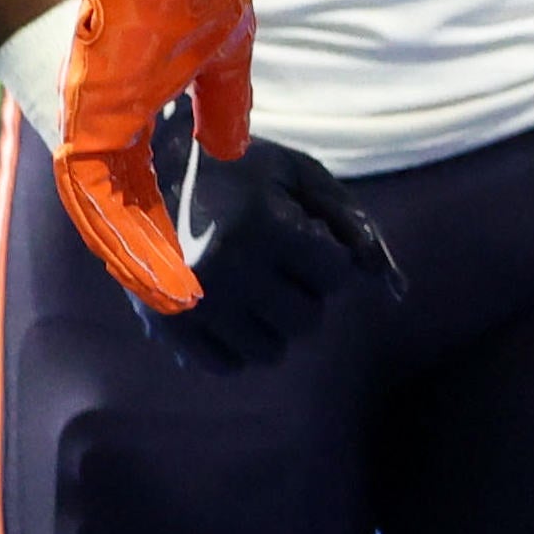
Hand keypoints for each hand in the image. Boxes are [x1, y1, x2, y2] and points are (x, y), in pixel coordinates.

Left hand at [48, 0, 254, 312]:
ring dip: (135, 260)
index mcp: (128, 106)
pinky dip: (125, 241)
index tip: (185, 265)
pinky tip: (155, 275)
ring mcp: (89, 120)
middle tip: (176, 302)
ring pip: (102, 212)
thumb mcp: (221, 57)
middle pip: (115, 207)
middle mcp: (100, 119)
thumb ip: (222, 108)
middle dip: (145, 257)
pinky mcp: (88, 118)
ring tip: (171, 303)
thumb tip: (231, 153)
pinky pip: (97, 200)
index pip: (137, 183)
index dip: (158, 226)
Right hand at [149, 135, 404, 376]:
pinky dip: (234, 345)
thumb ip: (354, 226)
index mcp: (264, 223)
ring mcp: (192, 301)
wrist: (136, 168)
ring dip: (272, 324)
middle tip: (273, 263)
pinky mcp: (164, 322)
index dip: (325, 256)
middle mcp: (227, 267)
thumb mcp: (299, 176)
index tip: (298, 235)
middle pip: (307, 320)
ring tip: (250, 287)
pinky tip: (225, 309)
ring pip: (271, 351)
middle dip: (302, 293)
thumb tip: (396, 293)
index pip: (337, 276)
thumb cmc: (234, 169)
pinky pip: (225, 366)